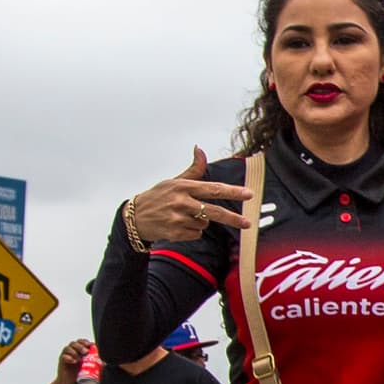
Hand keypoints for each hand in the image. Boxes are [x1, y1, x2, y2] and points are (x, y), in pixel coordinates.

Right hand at [55, 340, 91, 383]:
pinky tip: (73, 361)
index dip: (85, 342)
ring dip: (74, 352)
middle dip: (80, 346)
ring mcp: (65, 355)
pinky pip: (63, 356)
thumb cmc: (78, 372)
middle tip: (86, 352)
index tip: (91, 345)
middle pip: (74, 343)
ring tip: (79, 358)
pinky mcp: (61, 361)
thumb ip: (95, 364)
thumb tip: (104, 363)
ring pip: (68, 348)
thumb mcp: (88, 367)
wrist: (69, 382)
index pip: (81, 342)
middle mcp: (71, 350)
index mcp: (78, 350)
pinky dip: (68, 358)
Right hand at [129, 146, 250, 240]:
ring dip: (199, 222)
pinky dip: (191, 232)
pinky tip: (178, 226)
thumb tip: (200, 149)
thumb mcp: (174, 181)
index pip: (213, 189)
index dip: (232, 192)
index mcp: (183, 186)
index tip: (248, 194)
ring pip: (205, 223)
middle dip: (233, 218)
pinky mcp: (175, 233)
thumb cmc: (157, 197)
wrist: (135, 218)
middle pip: (214, 211)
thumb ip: (193, 170)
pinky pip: (196, 234)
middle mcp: (181, 202)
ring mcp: (178, 218)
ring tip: (181, 216)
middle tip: (248, 223)